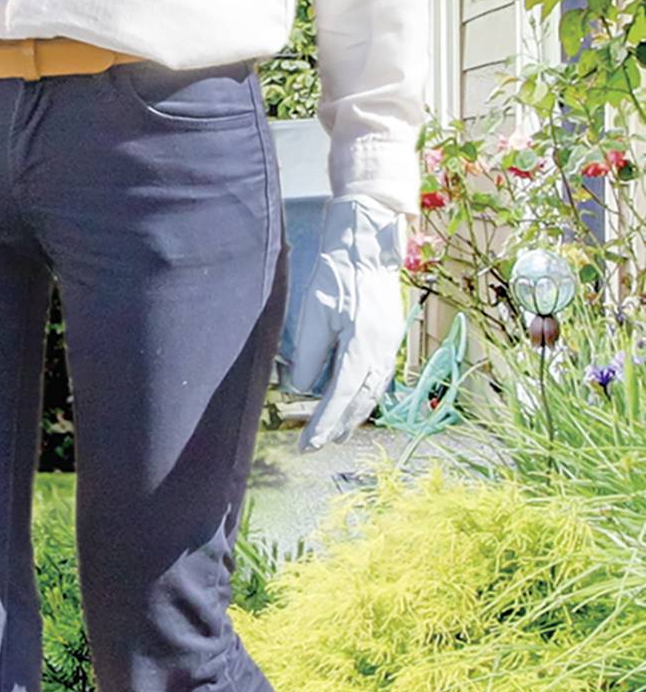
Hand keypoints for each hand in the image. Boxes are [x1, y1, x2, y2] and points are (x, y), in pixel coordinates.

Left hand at [283, 195, 406, 449]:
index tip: (309, 445)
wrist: (367, 244)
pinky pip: (379, 375)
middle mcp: (382, 348)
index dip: (324, 423)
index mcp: (363, 345)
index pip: (341, 395)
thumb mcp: (314, 317)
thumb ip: (309, 357)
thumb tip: (301, 389)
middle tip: (316, 447)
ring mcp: (390, 342)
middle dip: (338, 425)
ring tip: (338, 435)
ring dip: (355, 414)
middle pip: (361, 399)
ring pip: (374, 390)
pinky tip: (356, 404)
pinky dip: (366, 395)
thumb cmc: (337, 275)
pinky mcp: (389, 335)